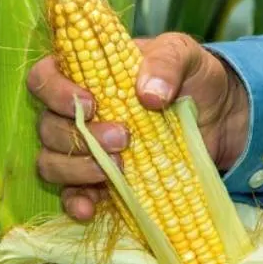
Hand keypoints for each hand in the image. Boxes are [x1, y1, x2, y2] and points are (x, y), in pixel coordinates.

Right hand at [28, 32, 249, 220]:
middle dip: (80, 136)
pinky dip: (76, 203)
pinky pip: (70, 196)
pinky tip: (91, 209)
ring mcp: (83, 150)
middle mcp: (75, 113)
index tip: (92, 103)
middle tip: (123, 138)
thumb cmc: (192, 77)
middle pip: (47, 127)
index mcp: (85, 73)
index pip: (43, 78)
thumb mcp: (185, 54)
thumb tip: (148, 94)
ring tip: (120, 168)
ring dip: (78, 168)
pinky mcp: (98, 182)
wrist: (219, 118)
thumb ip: (166, 61)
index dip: (56, 92)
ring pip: (51, 162)